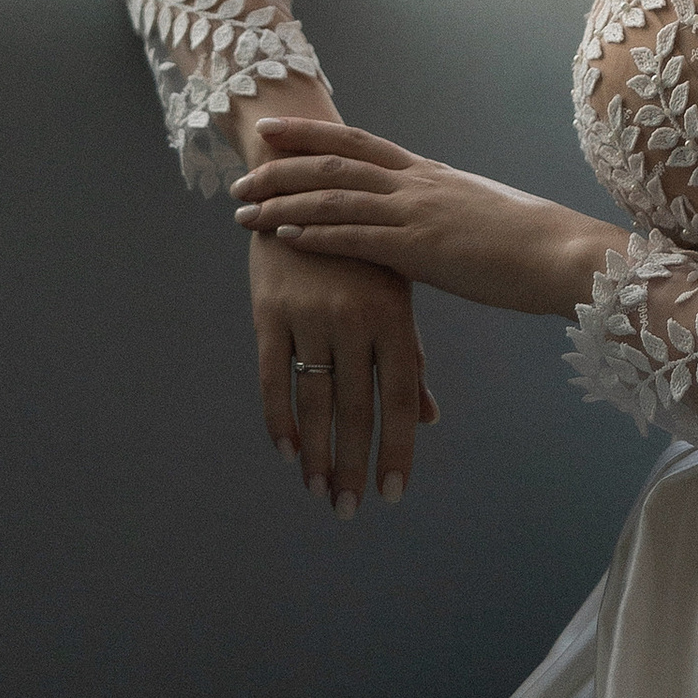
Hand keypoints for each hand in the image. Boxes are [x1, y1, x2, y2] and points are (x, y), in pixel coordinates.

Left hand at [233, 118, 612, 318]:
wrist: (562, 253)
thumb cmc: (530, 240)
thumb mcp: (477, 210)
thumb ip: (443, 206)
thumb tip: (425, 211)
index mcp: (428, 173)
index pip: (356, 143)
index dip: (310, 134)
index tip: (272, 129)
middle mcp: (416, 183)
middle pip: (333, 164)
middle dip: (281, 166)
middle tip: (241, 171)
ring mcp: (417, 213)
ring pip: (334, 198)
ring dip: (283, 202)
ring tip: (243, 210)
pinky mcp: (421, 250)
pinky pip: (356, 238)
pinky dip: (314, 235)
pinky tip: (283, 237)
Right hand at [248, 224, 437, 518]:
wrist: (303, 187)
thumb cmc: (363, 251)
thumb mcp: (395, 295)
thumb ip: (409, 358)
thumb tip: (428, 419)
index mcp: (393, 315)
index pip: (400, 398)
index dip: (397, 449)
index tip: (393, 495)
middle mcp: (353, 318)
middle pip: (355, 408)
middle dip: (352, 465)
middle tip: (349, 510)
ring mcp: (309, 315)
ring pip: (312, 401)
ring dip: (315, 453)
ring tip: (318, 491)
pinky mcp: (269, 312)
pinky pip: (272, 376)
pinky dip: (278, 419)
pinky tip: (286, 451)